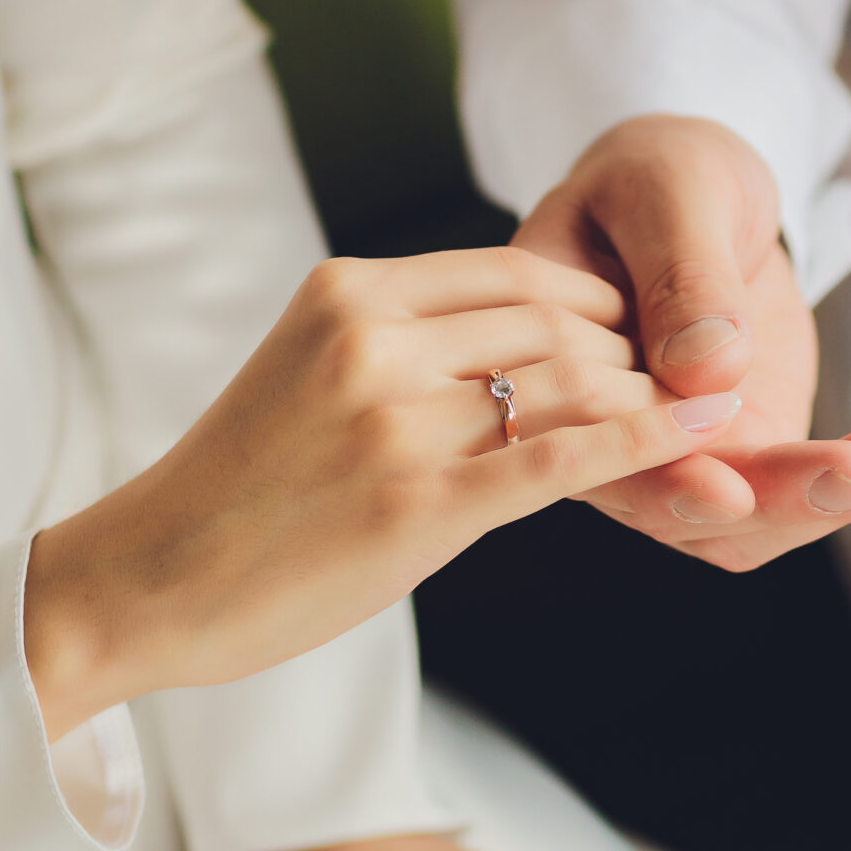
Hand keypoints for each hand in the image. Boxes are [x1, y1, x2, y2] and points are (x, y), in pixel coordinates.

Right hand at [23, 247, 740, 736]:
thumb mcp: (314, 372)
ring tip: (705, 417)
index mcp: (350, 291)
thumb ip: (406, 342)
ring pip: (572, 382)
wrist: (145, 580)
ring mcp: (396, 419)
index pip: (520, 271)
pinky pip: (561, 459)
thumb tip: (524, 340)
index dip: (603, 303)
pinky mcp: (417, 502)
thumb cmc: (239, 491)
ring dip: (650, 400)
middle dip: (638, 355)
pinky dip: (642, 444)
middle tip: (687, 389)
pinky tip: (695, 440)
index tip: (646, 338)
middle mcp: (375, 338)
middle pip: (559, 321)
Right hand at [514, 114, 850, 571]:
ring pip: (753, 515)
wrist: (697, 193)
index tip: (728, 492)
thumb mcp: (665, 193)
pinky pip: (805, 484)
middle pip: (682, 506)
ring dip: (836, 493)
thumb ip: (681, 273)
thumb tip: (707, 370)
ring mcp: (684, 454)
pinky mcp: (747, 451)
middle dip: (775, 501)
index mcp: (552, 376)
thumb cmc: (657, 178)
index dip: (657, 483)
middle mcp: (609, 439)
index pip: (592, 451)